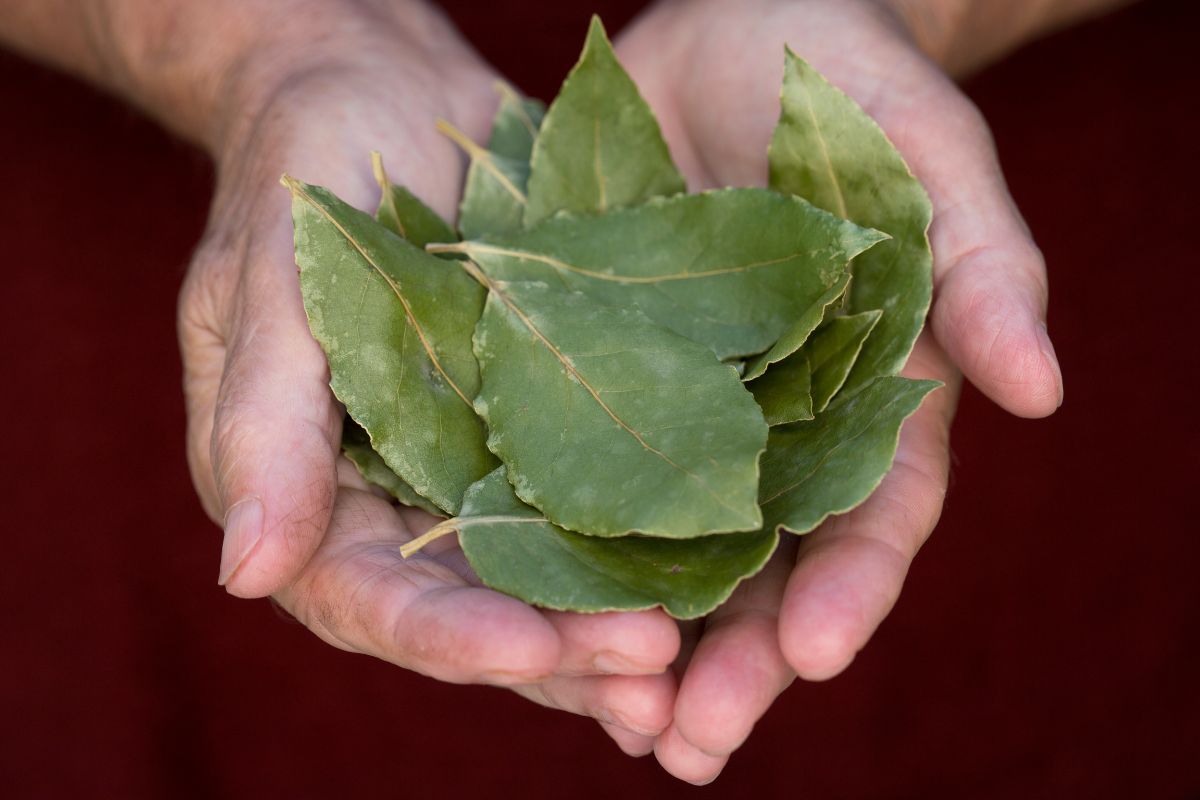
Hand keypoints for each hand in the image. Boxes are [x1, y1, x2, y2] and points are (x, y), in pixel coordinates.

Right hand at [178, 0, 678, 736]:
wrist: (382, 93)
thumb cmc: (304, 170)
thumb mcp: (272, 283)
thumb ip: (264, 426)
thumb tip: (245, 575)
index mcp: (307, 490)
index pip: (369, 594)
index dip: (446, 633)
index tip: (528, 651)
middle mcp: (394, 501)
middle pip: (472, 609)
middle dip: (556, 652)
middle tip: (652, 677)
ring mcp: (475, 469)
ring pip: (543, 579)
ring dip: (610, 628)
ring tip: (690, 665)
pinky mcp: (545, 428)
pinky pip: (595, 506)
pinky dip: (646, 551)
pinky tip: (716, 587)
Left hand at [615, 0, 1061, 781]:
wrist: (735, 26)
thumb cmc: (846, 80)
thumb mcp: (925, 150)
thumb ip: (984, 262)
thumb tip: (1042, 389)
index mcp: (873, 391)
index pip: (876, 513)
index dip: (851, 587)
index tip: (810, 654)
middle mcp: (779, 423)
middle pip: (768, 566)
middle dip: (737, 658)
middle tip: (691, 743)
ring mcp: (688, 409)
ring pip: (673, 552)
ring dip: (647, 644)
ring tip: (619, 728)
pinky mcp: (600, 376)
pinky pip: (580, 478)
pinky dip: (565, 557)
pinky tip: (534, 622)